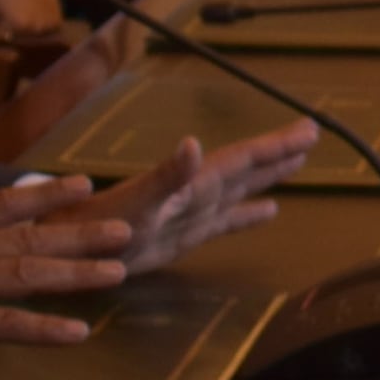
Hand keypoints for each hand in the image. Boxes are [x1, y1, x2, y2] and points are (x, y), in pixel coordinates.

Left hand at [0, 0, 65, 38]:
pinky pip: (46, 33)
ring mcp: (48, 26)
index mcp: (16, 25)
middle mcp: (34, 28)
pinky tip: (34, 14)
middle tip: (9, 17)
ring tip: (21, 14)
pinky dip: (40, 28)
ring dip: (26, 33)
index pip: (2, 40)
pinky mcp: (57, 22)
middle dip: (11, 34)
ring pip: (32, 38)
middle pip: (17, 41)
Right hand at [0, 179, 133, 350]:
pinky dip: (44, 329)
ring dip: (76, 274)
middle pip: (29, 238)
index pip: (1, 204)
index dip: (43, 195)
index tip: (81, 186)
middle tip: (123, 230)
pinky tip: (78, 332)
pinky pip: (7, 326)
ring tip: (119, 272)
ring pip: (29, 274)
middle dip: (78, 233)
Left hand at [90, 123, 320, 271]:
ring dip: (268, 177)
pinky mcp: (183, 237)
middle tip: (313, 133)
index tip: (308, 129)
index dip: (274, 146)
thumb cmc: (97, 225)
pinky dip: (248, 215)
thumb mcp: (135, 201)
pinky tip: (269, 211)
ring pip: (240, 190)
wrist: (67, 249)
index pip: (241, 159)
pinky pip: (225, 222)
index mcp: (190, 183)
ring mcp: (191, 214)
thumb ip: (167, 176)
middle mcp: (196, 193)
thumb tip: (195, 144)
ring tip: (299, 162)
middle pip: (246, 168)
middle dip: (278, 152)